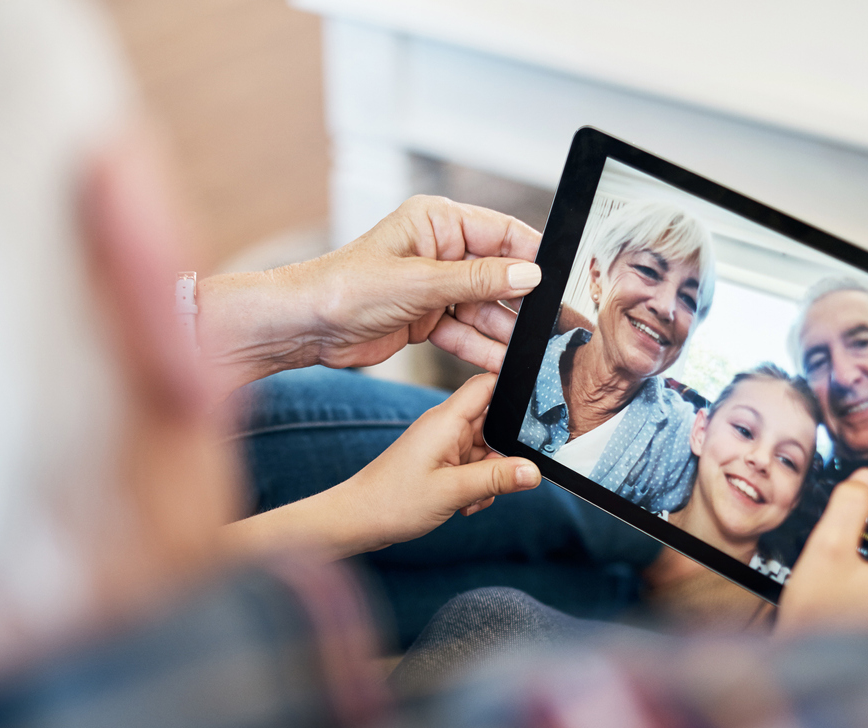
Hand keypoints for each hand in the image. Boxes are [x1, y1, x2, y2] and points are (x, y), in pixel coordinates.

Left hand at [198, 196, 540, 396]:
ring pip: (485, 308)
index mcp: (438, 223)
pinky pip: (465, 332)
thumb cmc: (346, 287)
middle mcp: (440, 252)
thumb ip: (478, 280)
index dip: (533, 255)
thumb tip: (528, 275)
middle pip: (498, 275)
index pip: (501, 232)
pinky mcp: (427, 318)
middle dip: (524, 301)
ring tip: (534, 351)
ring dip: (506, 331)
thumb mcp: (420, 282)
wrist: (306, 326)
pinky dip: (482, 348)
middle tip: (555, 323)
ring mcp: (435, 287)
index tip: (561, 278)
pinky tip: (503, 364)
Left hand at [343, 373, 540, 548]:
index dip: (516, 389)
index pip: (489, 384)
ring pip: (487, 450)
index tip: (540, 409)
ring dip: (490, 476)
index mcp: (447, 420)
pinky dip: (477, 485)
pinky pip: (473, 467)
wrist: (357, 520)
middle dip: (505, 453)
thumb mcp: (453, 491)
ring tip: (471, 499)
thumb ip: (496, 478)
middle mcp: (446, 427)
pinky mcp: (440, 462)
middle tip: (503, 478)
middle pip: (495, 423)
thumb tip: (533, 471)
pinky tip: (464, 504)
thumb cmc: (392, 501)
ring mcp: (443, 445)